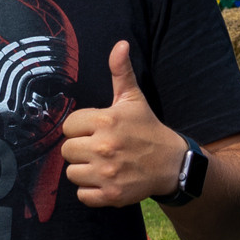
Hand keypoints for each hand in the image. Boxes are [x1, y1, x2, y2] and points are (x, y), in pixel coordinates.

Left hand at [60, 42, 184, 209]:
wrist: (172, 164)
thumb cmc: (147, 128)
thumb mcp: (133, 98)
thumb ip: (121, 71)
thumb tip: (120, 43)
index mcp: (105, 121)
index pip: (68, 126)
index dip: (80, 128)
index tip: (96, 130)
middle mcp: (104, 147)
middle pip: (67, 150)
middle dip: (81, 149)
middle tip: (100, 148)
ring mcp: (108, 173)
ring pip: (72, 173)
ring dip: (85, 170)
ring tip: (103, 164)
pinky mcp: (111, 195)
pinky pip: (82, 195)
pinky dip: (91, 191)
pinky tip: (106, 180)